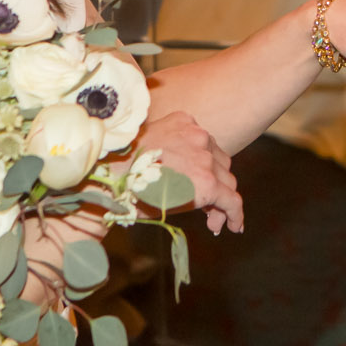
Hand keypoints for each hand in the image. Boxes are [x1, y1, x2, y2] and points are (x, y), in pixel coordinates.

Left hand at [134, 109, 242, 233]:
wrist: (109, 161)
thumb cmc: (135, 192)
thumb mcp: (172, 209)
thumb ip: (201, 208)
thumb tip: (215, 216)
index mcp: (205, 185)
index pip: (233, 200)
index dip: (236, 216)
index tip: (234, 225)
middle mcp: (206, 158)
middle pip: (228, 179)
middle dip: (221, 198)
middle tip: (210, 214)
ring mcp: (197, 135)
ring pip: (218, 155)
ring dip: (213, 170)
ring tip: (197, 182)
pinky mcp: (185, 120)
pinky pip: (201, 136)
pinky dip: (197, 148)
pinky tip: (183, 157)